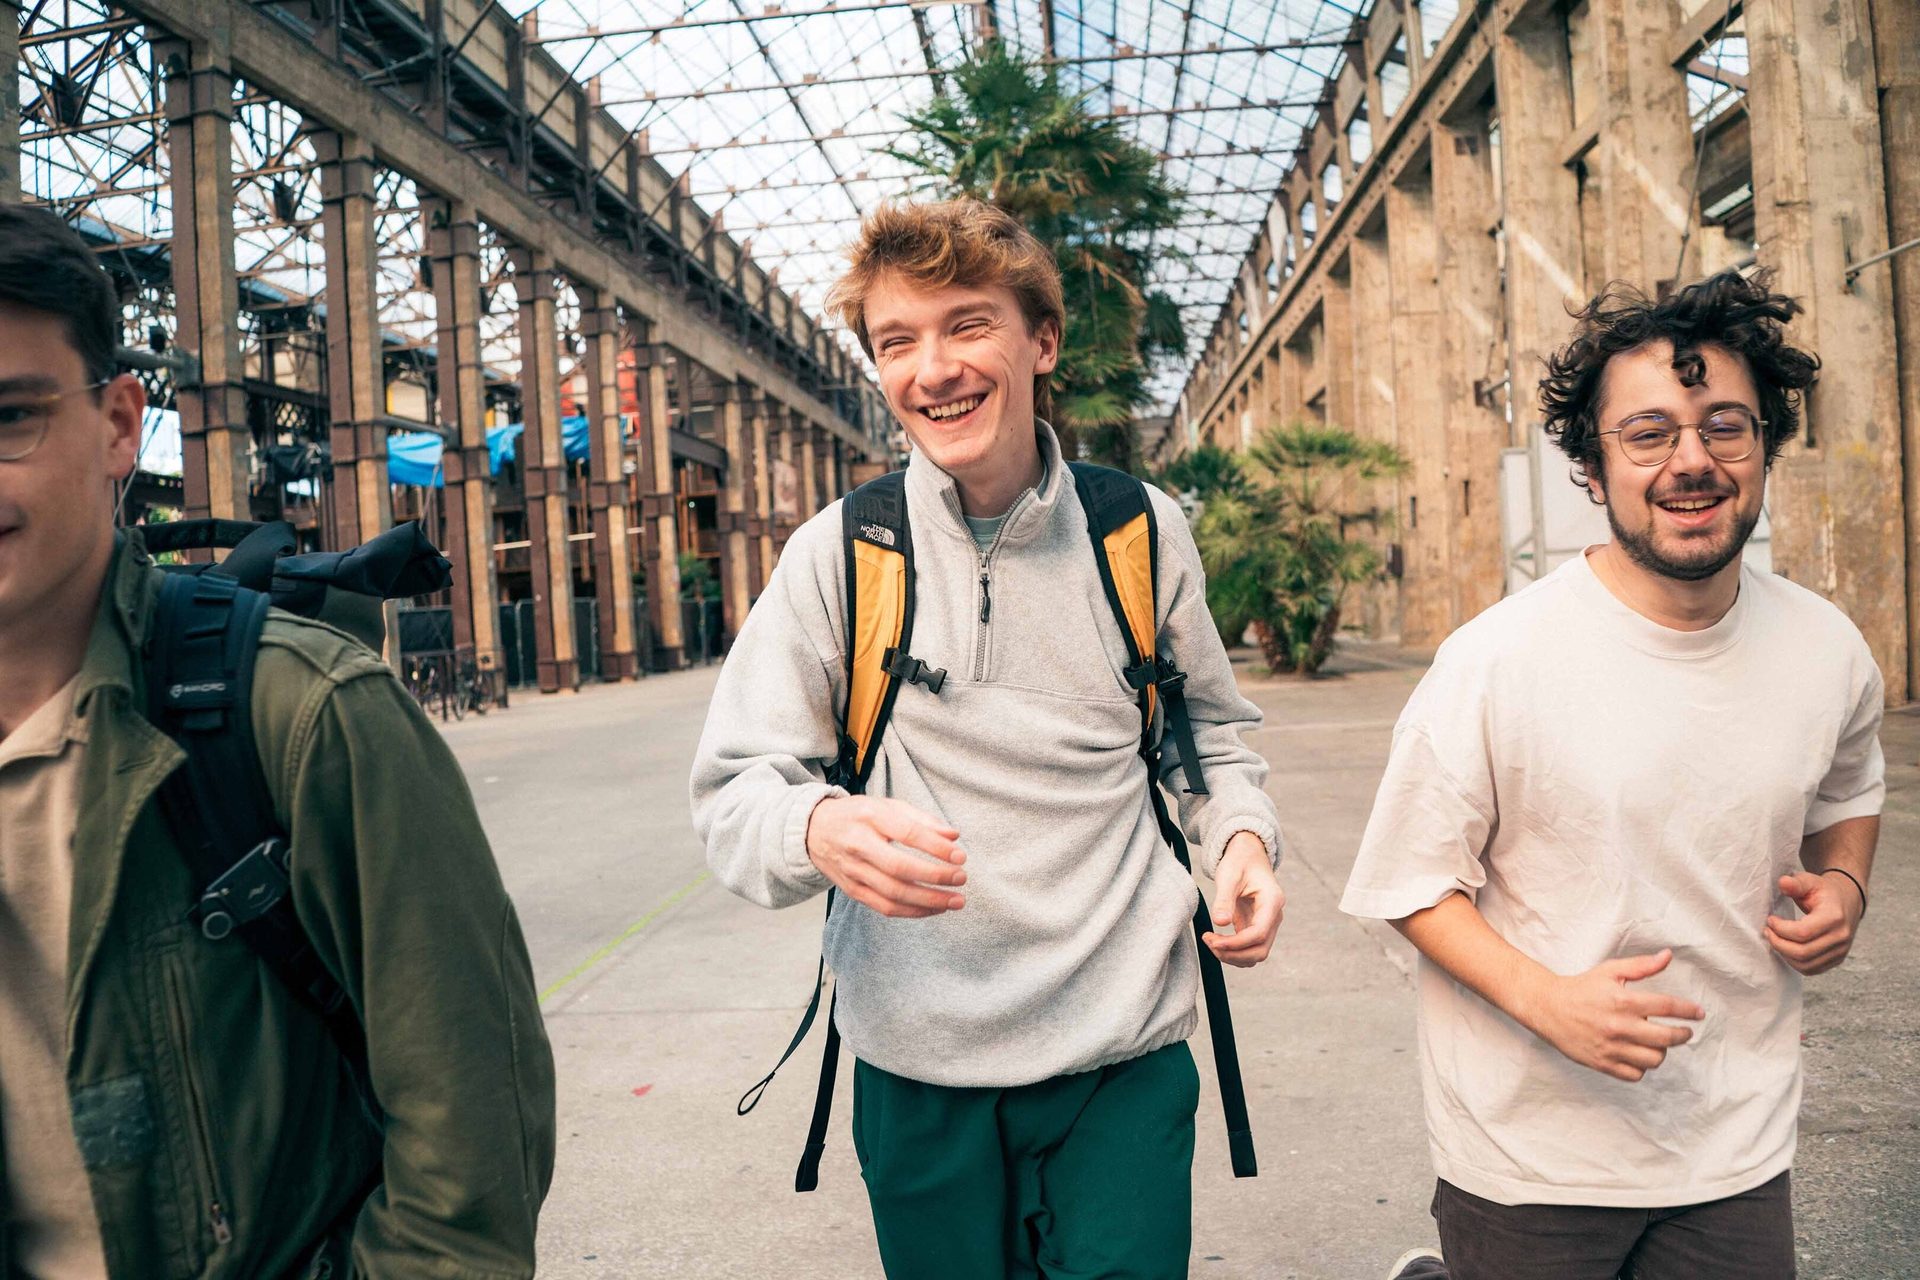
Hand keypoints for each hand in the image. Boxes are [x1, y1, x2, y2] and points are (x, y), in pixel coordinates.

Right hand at [806, 796, 966, 918]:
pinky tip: (934, 909)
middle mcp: (858, 845)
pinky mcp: (852, 890)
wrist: (814, 831)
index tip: (960, 856)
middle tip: (961, 878)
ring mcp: (853, 871)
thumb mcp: (887, 806)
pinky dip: (912, 912)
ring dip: (929, 901)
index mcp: (870, 817)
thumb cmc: (858, 816)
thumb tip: (953, 835)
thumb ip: (921, 819)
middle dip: (935, 877)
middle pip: (899, 868)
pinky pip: (884, 907)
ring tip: (955, 901)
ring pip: (893, 894)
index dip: (936, 847)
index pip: (907, 833)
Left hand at [1201, 832, 1283, 967]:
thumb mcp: (1229, 875)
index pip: (1259, 934)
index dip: (1236, 943)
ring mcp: (1268, 924)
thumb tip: (1219, 922)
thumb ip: (1224, 899)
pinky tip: (1216, 941)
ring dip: (1233, 956)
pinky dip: (1233, 952)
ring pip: (1256, 954)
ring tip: (1210, 942)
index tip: (1214, 942)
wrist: (1247, 856)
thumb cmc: (1239, 862)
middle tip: (1209, 942)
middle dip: (1234, 954)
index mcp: (1272, 902)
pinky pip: (1249, 949)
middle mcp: (1274, 916)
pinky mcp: (1257, 927)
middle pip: (1260, 950)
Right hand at [1530, 949, 1703, 1082]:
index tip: (1698, 1013)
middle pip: (1667, 1038)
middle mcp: (1620, 1026)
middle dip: (1682, 1035)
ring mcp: (1611, 1047)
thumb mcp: (1610, 971)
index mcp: (1624, 1001)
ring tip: (1656, 1043)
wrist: (1547, 1008)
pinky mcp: (1602, 1063)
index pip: (1668, 1007)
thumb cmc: (1581, 988)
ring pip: (1654, 1059)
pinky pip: (1635, 1074)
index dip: (1688, 1010)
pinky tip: (1638, 1054)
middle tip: (1684, 1032)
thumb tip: (1667, 956)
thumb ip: (1641, 966)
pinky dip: (1641, 1067)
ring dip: (1660, 1051)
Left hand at [1765, 871, 1862, 974]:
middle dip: (1778, 943)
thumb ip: (1796, 883)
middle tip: (1767, 931)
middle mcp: (1841, 937)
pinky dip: (1794, 962)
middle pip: (1802, 952)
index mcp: (1835, 917)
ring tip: (1775, 939)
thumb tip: (1782, 883)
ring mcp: (1841, 951)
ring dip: (1784, 954)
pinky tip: (1786, 948)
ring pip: (1806, 964)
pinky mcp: (1837, 959)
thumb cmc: (1824, 892)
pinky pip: (1811, 969)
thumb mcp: (1810, 882)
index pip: (1802, 933)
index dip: (1781, 929)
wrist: (1847, 902)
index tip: (1770, 919)